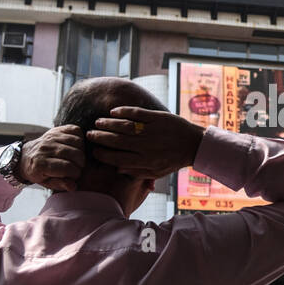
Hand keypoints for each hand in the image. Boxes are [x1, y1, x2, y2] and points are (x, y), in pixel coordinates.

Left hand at [18, 126, 85, 191]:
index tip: (74, 176)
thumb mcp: (46, 183)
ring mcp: (50, 137)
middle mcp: (45, 149)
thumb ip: (60, 184)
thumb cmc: (38, 172)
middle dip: (80, 164)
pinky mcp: (55, 130)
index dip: (75, 174)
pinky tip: (76, 147)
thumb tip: (73, 186)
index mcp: (41, 164)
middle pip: (74, 154)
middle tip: (77, 167)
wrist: (25, 156)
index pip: (68, 168)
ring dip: (82, 152)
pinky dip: (80, 138)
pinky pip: (75, 130)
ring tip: (77, 158)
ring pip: (77, 142)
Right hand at [86, 107, 202, 179]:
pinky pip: (136, 113)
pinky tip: (113, 112)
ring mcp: (151, 130)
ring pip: (124, 126)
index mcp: (145, 161)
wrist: (194, 144)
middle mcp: (146, 146)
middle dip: (100, 138)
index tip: (93, 152)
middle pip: (116, 141)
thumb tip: (117, 169)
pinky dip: (123, 111)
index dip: (102, 155)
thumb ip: (137, 172)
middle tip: (89, 134)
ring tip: (97, 122)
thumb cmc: (173, 160)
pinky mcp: (157, 117)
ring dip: (108, 123)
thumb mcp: (157, 172)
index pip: (117, 158)